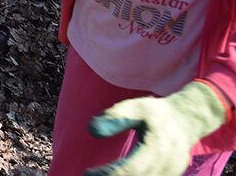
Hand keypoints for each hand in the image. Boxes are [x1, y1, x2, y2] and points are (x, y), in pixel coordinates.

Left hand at [85, 81, 227, 175]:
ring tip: (101, 174)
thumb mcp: (136, 107)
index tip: (89, 174)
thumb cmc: (158, 113)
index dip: (110, 175)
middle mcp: (168, 165)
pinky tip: (115, 174)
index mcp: (159, 148)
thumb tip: (92, 130)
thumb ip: (115, 117)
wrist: (187, 119)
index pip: (132, 170)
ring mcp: (172, 173)